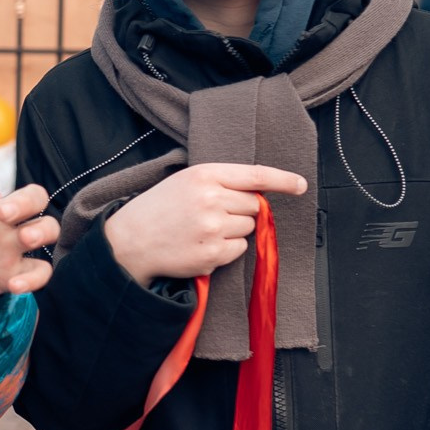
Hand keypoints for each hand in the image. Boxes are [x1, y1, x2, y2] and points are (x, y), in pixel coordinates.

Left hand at [0, 176, 58, 302]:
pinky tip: (12, 285)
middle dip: (24, 201)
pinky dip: (34, 277)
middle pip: (33, 195)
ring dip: (41, 229)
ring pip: (48, 225)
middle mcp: (0, 220)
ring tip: (24, 239)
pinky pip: (41, 270)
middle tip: (4, 215)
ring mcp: (13, 245)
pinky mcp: (17, 271)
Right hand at [101, 164, 306, 283]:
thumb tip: (259, 195)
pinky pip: (238, 250)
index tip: (300, 185)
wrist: (128, 242)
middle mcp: (211, 199)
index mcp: (204, 174)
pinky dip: (225, 251)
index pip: (255, 175)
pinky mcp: (213, 254)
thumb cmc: (157, 209)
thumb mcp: (185, 182)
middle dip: (240, 211)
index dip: (283, 180)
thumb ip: (220, 182)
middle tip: (211, 215)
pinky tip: (200, 246)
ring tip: (202, 231)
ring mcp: (213, 228)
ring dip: (233, 231)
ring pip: (248, 228)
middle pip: (254, 206)